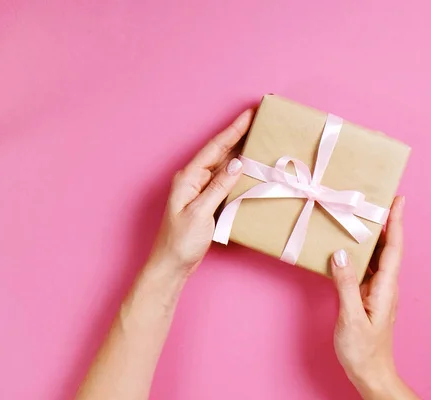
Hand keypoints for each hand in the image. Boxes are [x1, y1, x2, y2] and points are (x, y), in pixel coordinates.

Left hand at [147, 109, 253, 275]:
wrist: (172, 265)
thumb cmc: (181, 241)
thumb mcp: (201, 213)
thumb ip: (218, 187)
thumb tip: (237, 164)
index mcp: (189, 177)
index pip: (215, 147)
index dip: (233, 130)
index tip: (249, 114)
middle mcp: (194, 179)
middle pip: (219, 151)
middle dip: (238, 135)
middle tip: (258, 121)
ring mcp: (200, 189)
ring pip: (223, 164)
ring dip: (239, 150)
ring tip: (257, 137)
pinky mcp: (207, 201)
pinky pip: (225, 179)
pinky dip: (238, 171)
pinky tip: (248, 167)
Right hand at [331, 196, 417, 399]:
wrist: (371, 374)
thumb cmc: (363, 351)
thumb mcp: (351, 317)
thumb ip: (346, 285)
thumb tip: (340, 253)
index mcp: (385, 288)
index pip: (393, 248)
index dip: (396, 222)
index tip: (398, 199)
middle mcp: (385, 285)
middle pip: (389, 247)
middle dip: (386, 222)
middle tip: (377, 199)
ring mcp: (378, 291)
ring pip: (378, 257)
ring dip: (374, 236)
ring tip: (364, 216)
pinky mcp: (369, 296)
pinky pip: (368, 268)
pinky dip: (362, 253)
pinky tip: (351, 248)